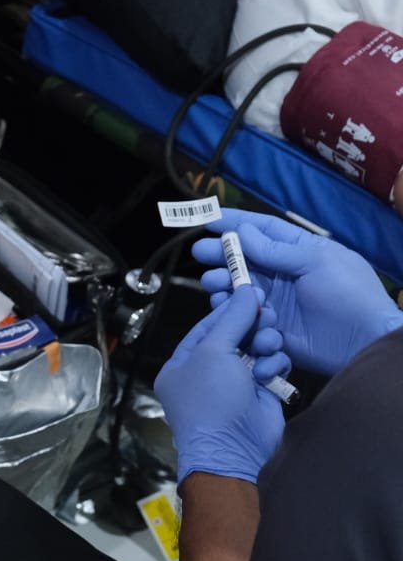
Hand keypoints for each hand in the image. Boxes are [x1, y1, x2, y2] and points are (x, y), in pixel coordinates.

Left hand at [155, 286, 287, 484]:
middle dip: (252, 326)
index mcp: (182, 365)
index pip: (206, 327)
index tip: (250, 292)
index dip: (228, 309)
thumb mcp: (214, 352)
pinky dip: (274, 365)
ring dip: (265, 345)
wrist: (234, 447)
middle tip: (267, 316)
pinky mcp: (259, 393)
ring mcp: (234, 384)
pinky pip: (271, 367)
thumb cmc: (211, 398)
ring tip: (267, 347)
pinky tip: (272, 372)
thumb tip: (246, 290)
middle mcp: (206, 373)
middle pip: (235, 335)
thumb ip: (231, 319)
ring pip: (257, 349)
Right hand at [194, 209, 402, 374]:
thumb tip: (242, 231)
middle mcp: (283, 273)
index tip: (207, 220)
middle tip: (200, 253)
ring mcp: (275, 300)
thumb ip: (277, 249)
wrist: (361, 340)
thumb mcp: (317, 261)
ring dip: (222, 282)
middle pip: (244, 258)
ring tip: (213, 282)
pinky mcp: (269, 325)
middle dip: (221, 254)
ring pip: (238, 286)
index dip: (235, 222)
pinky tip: (225, 306)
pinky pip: (241, 314)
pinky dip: (231, 309)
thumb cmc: (347, 293)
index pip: (262, 229)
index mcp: (299, 250)